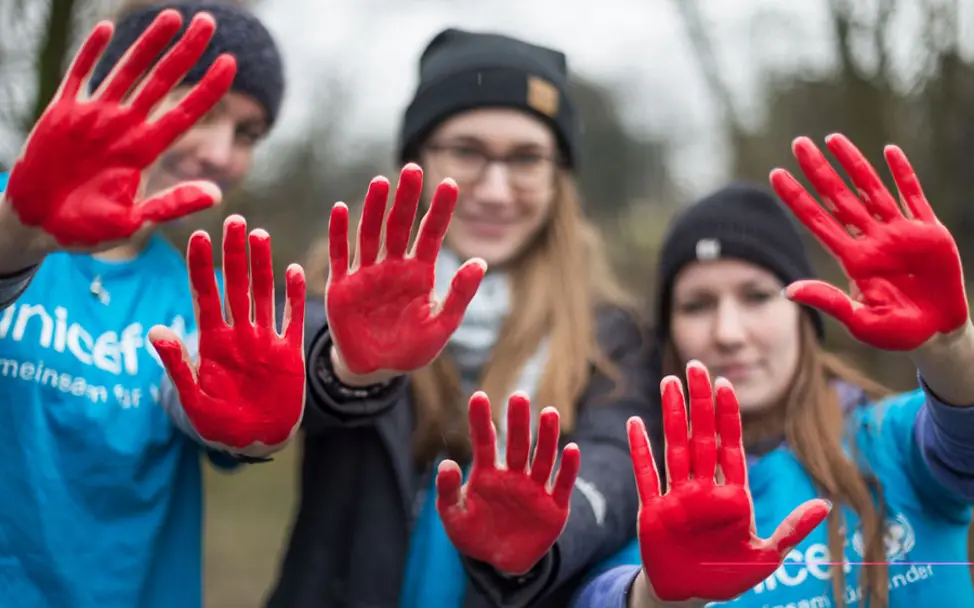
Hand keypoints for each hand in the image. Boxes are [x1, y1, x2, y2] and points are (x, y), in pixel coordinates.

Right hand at [2, 10, 234, 254]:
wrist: (38, 225)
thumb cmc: (87, 230)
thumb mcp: (133, 222)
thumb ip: (171, 205)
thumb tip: (217, 195)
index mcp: (144, 152)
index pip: (185, 113)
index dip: (208, 89)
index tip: (231, 64)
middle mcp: (124, 128)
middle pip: (163, 82)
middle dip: (186, 52)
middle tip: (210, 23)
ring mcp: (94, 117)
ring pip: (128, 70)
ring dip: (149, 43)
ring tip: (174, 16)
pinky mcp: (62, 113)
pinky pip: (81, 75)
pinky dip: (93, 52)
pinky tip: (110, 28)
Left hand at [149, 215, 305, 457]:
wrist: (256, 440)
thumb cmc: (221, 425)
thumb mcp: (194, 399)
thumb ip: (178, 365)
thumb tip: (155, 330)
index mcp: (213, 342)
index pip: (205, 295)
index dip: (201, 266)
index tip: (198, 236)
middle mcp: (239, 334)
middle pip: (235, 286)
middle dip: (233, 254)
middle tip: (233, 220)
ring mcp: (265, 341)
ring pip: (263, 295)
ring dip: (262, 266)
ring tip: (259, 235)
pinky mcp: (289, 353)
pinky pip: (292, 319)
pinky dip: (292, 297)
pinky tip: (292, 271)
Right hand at [326, 163, 485, 375]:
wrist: (377, 370)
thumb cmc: (413, 348)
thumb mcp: (442, 325)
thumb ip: (460, 294)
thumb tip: (481, 261)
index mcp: (420, 273)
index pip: (432, 234)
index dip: (441, 210)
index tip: (451, 184)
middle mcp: (393, 266)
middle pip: (400, 226)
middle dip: (406, 198)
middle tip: (413, 168)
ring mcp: (366, 274)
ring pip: (370, 234)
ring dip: (373, 209)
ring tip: (381, 182)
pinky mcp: (342, 287)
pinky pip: (339, 256)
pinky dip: (339, 234)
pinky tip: (341, 210)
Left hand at [436, 391, 580, 574]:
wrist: (501, 562)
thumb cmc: (474, 534)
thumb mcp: (454, 517)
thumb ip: (448, 491)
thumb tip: (445, 463)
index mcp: (488, 474)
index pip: (484, 441)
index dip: (481, 419)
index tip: (478, 396)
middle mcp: (514, 475)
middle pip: (518, 444)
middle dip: (518, 422)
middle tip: (518, 397)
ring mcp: (536, 489)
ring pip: (543, 458)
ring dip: (547, 437)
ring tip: (549, 413)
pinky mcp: (555, 508)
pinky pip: (563, 485)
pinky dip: (568, 468)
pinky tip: (571, 449)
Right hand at [629, 361, 829, 602]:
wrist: (688, 596)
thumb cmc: (727, 576)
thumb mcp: (766, 557)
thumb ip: (792, 529)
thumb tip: (826, 504)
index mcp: (731, 495)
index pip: (731, 446)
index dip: (728, 415)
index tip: (725, 384)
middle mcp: (703, 488)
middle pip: (702, 436)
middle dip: (700, 402)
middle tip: (696, 366)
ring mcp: (676, 496)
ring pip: (674, 447)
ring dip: (672, 415)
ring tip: (669, 382)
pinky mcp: (651, 510)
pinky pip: (645, 475)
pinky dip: (640, 450)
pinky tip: (635, 424)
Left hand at [769, 134, 967, 350]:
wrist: (938, 332)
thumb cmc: (896, 331)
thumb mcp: (860, 320)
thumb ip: (829, 301)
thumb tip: (788, 290)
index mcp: (853, 259)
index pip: (817, 221)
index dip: (796, 198)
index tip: (775, 174)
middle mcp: (872, 239)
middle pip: (839, 197)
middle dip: (818, 170)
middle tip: (798, 142)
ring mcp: (900, 232)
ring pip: (872, 188)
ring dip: (853, 163)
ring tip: (833, 138)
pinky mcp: (930, 231)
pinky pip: (914, 196)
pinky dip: (903, 174)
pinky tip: (889, 151)